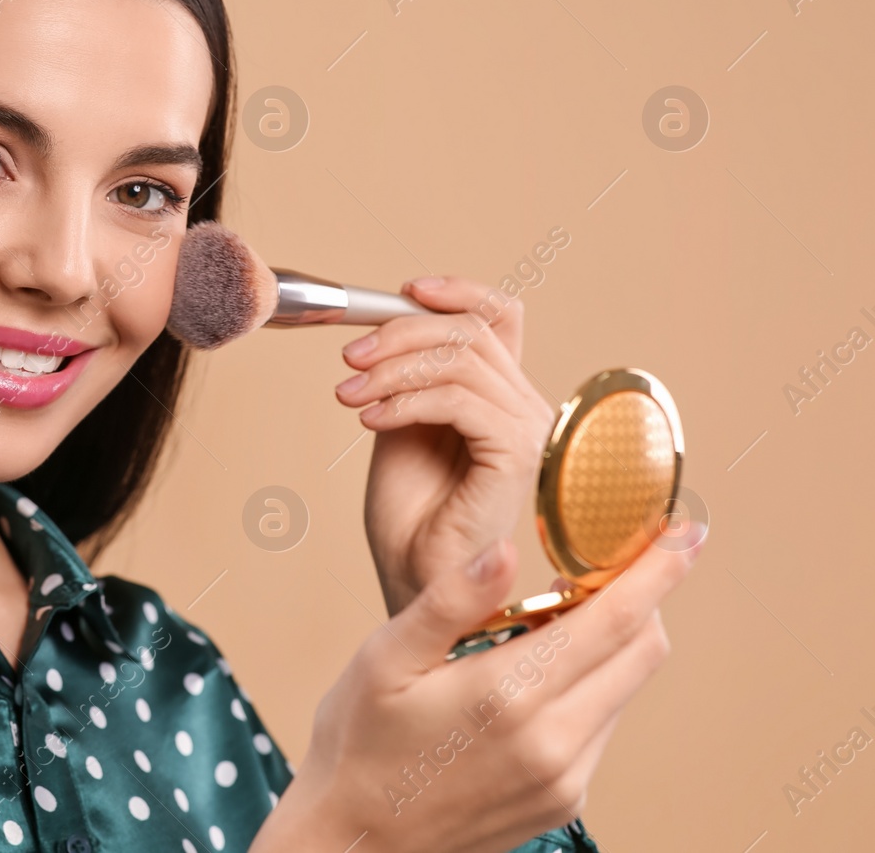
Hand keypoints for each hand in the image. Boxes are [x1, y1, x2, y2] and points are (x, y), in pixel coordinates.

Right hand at [247, 526, 703, 852]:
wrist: (354, 843)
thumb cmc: (358, 744)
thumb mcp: (385, 657)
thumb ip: (451, 601)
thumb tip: (505, 550)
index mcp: (508, 694)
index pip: (614, 620)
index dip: (658, 571)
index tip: (684, 533)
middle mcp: (553, 741)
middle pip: (641, 652)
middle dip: (641, 600)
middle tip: (602, 566)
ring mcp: (564, 778)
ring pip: (624, 690)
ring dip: (610, 645)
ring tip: (547, 623)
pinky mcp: (563, 802)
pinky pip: (601, 728)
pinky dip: (588, 689)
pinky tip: (532, 679)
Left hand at [335, 276, 557, 615]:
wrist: (415, 583)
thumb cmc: (408, 516)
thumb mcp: (399, 424)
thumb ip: (407, 375)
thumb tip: (390, 321)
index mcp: (500, 395)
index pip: (500, 316)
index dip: (456, 291)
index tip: (403, 291)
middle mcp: (525, 407)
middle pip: (470, 331)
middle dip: (398, 335)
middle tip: (347, 360)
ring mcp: (527, 431)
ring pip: (460, 360)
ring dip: (391, 369)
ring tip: (348, 396)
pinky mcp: (516, 455)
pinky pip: (460, 400)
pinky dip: (406, 400)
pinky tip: (371, 420)